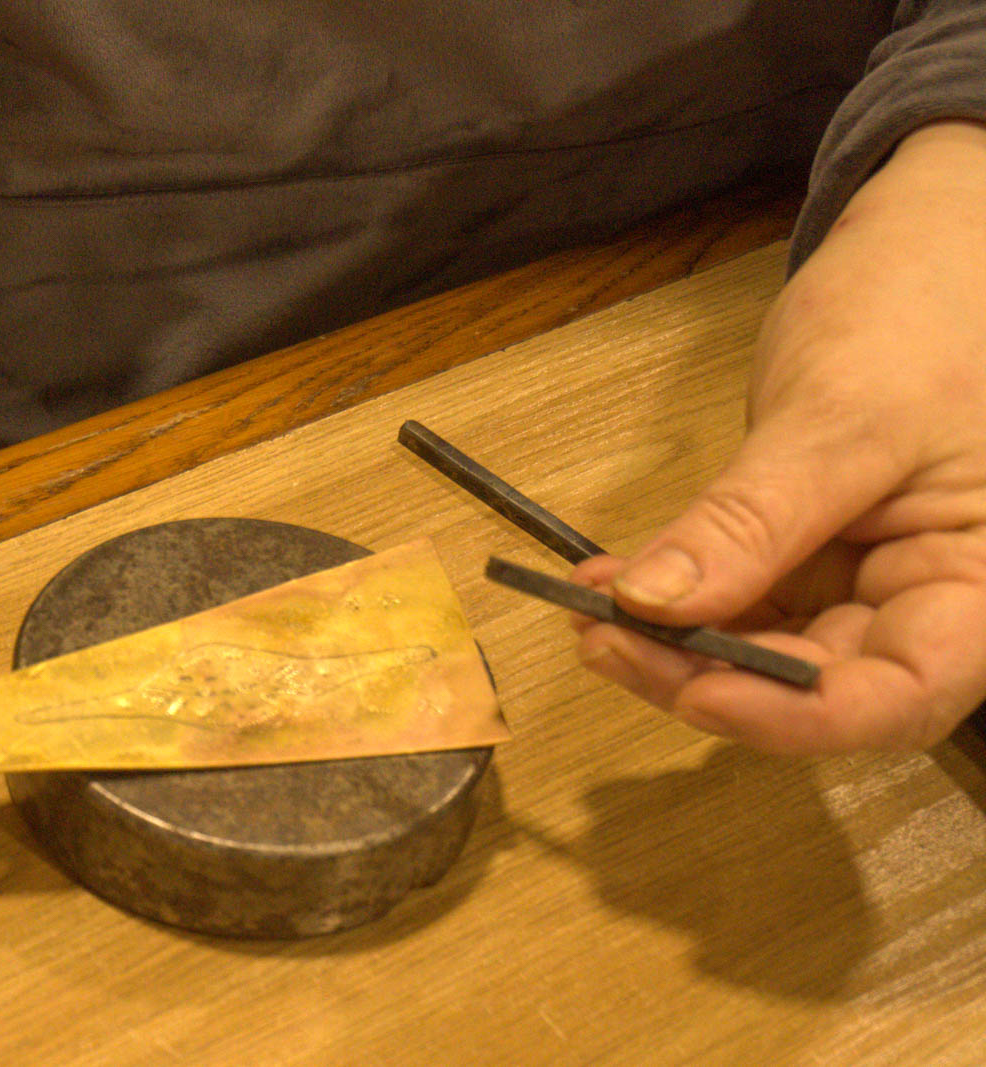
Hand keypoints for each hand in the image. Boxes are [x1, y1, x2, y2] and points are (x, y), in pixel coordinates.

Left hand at [572, 120, 985, 753]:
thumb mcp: (842, 418)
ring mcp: (870, 579)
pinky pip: (744, 596)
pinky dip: (678, 595)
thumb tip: (653, 605)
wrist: (937, 243)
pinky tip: (614, 577)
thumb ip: (753, 521)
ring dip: (675, 640)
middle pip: (818, 685)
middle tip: (603, 638)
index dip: (790, 716)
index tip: (690, 692)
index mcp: (979, 585)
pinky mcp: (816, 553)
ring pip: (767, 649)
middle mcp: (929, 600)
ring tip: (592, 606)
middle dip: (704, 672)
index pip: (896, 698)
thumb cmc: (929, 313)